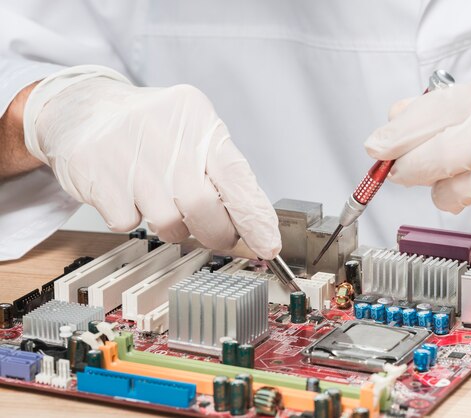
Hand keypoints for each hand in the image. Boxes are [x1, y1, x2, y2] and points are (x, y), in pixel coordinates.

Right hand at [23, 66, 280, 258]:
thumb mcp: (194, 135)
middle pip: (203, 206)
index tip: (268, 245)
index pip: (235, 175)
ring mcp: (126, 152)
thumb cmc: (152, 132)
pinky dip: (134, 219)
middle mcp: (164, 132)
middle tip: (219, 236)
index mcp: (198, 120)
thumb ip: (223, 174)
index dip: (254, 216)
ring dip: (174, 228)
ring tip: (166, 206)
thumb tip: (255, 226)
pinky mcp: (96, 173)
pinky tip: (130, 196)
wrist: (86, 111)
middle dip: (217, 233)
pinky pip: (128, 223)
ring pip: (168, 222)